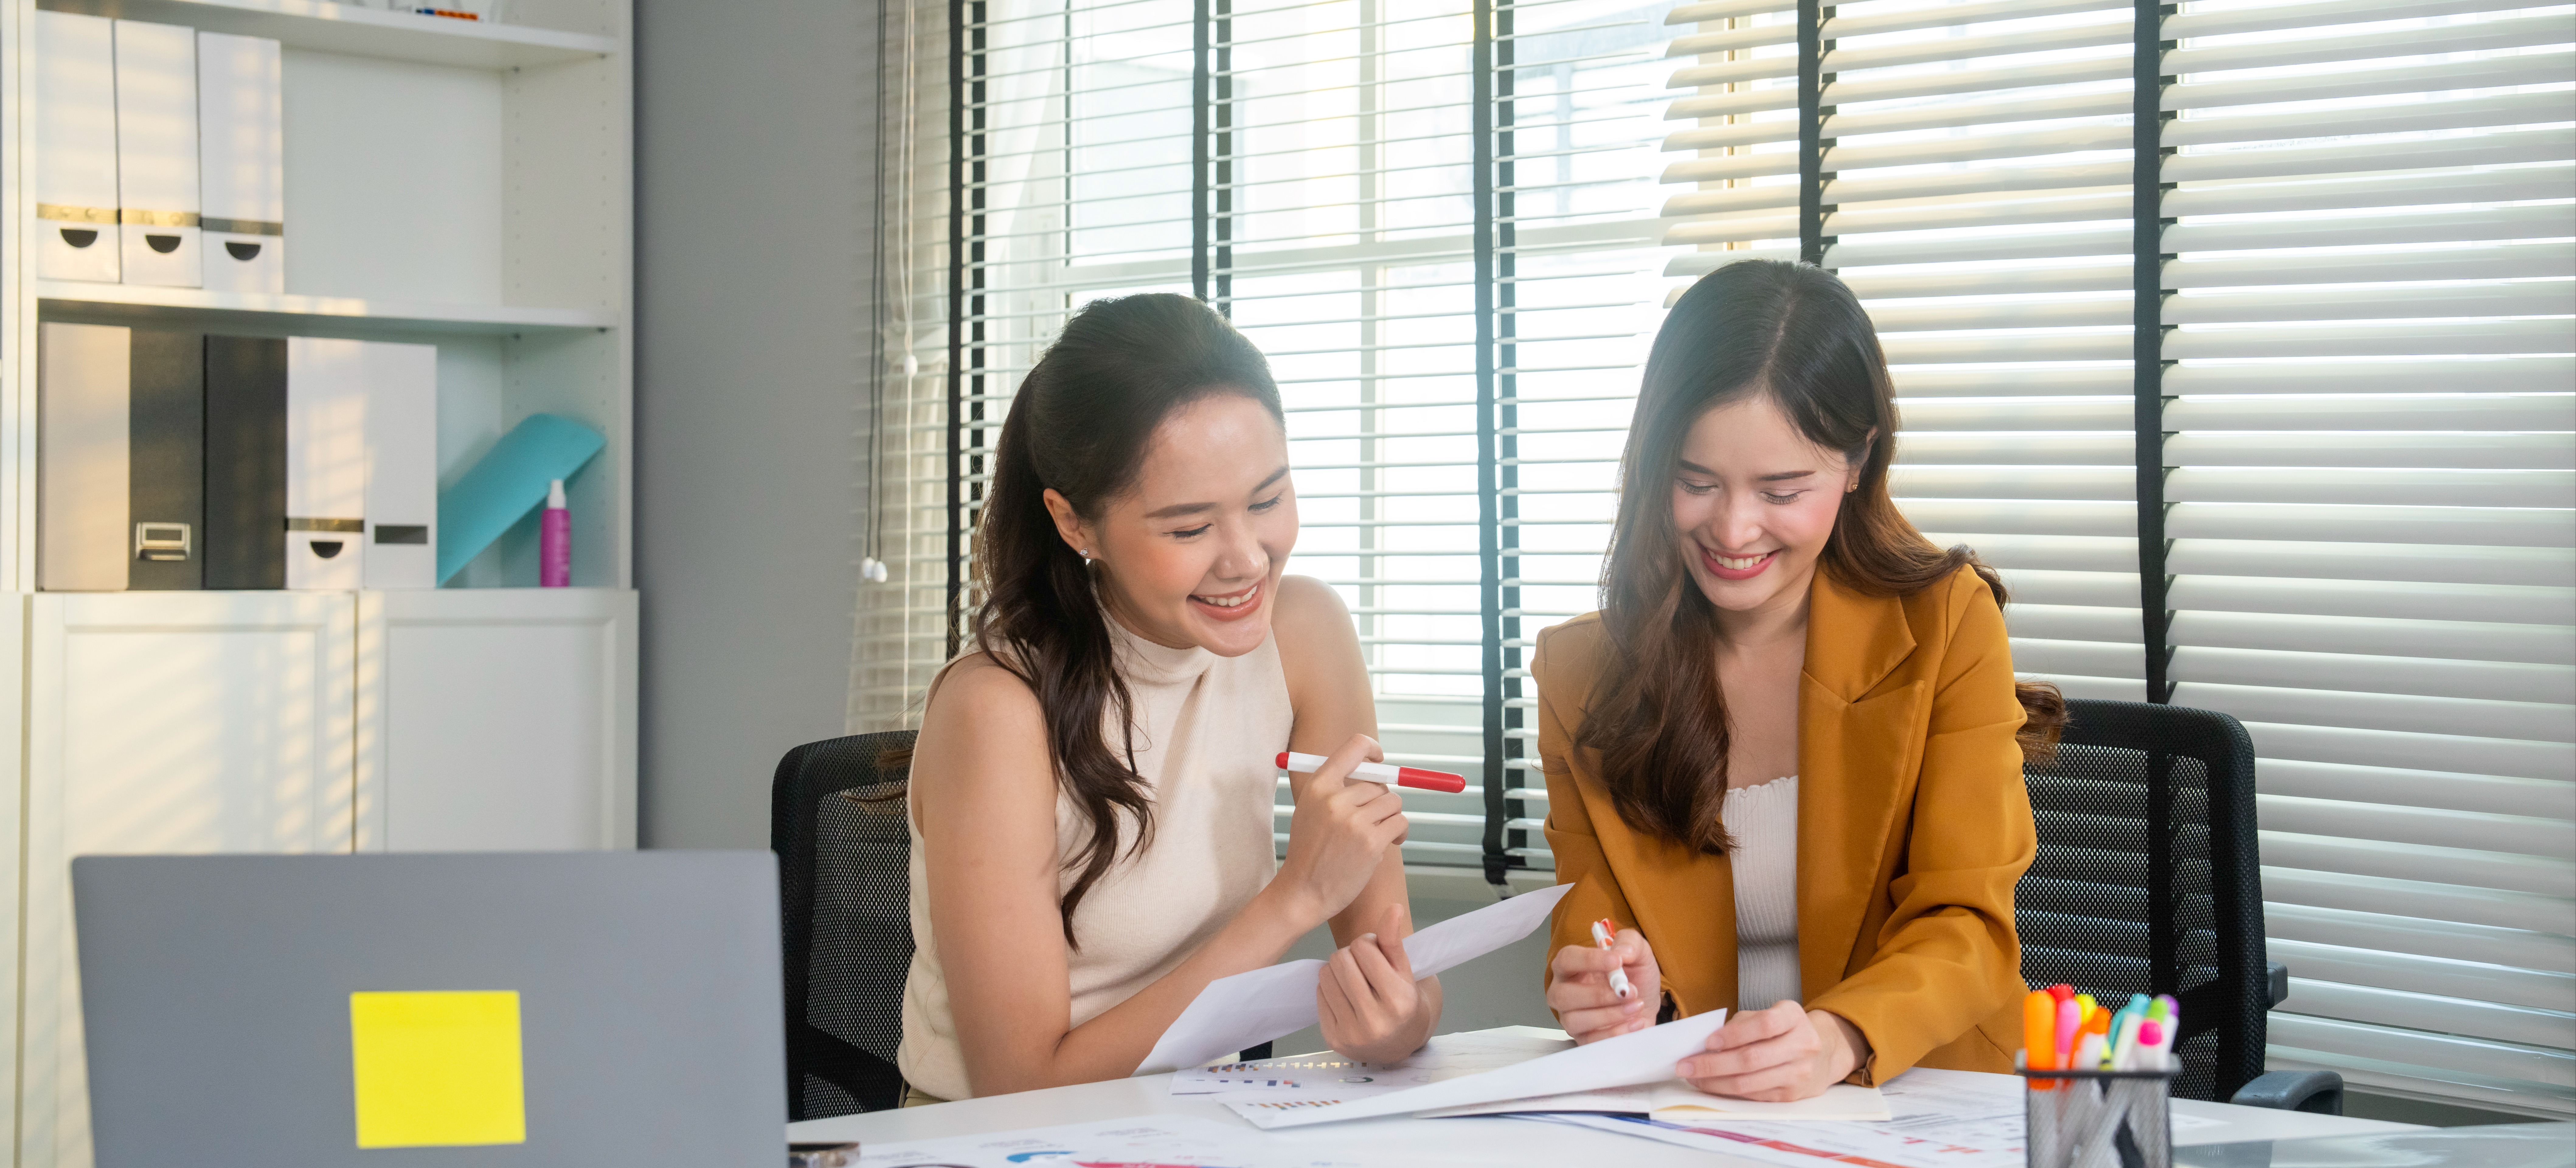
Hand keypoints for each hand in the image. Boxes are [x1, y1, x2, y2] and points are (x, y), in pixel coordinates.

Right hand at [1272, 734, 1408, 924]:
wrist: (1302, 891)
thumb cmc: (1309, 852)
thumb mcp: (1310, 809)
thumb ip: (1336, 788)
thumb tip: (1372, 770)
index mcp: (1318, 786)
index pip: (1354, 747)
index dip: (1372, 749)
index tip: (1379, 760)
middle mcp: (1335, 799)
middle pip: (1378, 783)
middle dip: (1381, 800)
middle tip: (1374, 819)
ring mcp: (1354, 821)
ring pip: (1393, 802)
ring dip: (1391, 817)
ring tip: (1381, 833)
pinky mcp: (1371, 842)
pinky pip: (1400, 823)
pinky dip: (1400, 832)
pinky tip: (1389, 843)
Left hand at [1317, 903, 1430, 1062]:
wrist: (1398, 1043)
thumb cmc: (1402, 999)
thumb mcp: (1404, 969)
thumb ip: (1393, 939)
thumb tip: (1392, 907)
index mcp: (1398, 1000)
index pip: (1363, 948)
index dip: (1367, 943)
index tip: (1375, 953)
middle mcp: (1375, 1021)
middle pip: (1340, 959)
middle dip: (1350, 955)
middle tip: (1362, 966)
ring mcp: (1352, 1033)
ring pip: (1325, 974)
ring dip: (1337, 971)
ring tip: (1353, 980)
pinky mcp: (1333, 1039)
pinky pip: (1318, 993)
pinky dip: (1329, 988)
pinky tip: (1345, 996)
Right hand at [1546, 926, 1661, 1042]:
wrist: (1646, 1004)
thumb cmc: (1634, 976)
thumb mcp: (1638, 952)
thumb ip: (1630, 942)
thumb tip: (1622, 952)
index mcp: (1570, 966)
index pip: (1566, 960)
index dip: (1589, 960)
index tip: (1616, 961)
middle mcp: (1563, 992)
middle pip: (1564, 995)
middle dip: (1599, 994)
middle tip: (1629, 991)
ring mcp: (1571, 1018)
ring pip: (1575, 1020)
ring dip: (1610, 1014)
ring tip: (1636, 1006)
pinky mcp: (1584, 1039)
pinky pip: (1592, 1041)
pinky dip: (1616, 1032)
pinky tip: (1636, 1022)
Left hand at [1676, 1001, 1869, 1100]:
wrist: (1822, 1054)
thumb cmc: (1783, 1031)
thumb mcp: (1766, 1015)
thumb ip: (1740, 1025)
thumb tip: (1704, 1043)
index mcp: (1793, 1017)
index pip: (1764, 1025)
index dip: (1733, 1034)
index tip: (1707, 1041)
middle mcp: (1802, 1044)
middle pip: (1752, 1058)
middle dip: (1712, 1064)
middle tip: (1685, 1066)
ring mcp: (1799, 1072)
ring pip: (1750, 1082)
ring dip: (1715, 1082)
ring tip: (1693, 1078)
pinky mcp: (1792, 1094)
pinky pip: (1754, 1095)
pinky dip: (1728, 1091)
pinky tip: (1712, 1085)